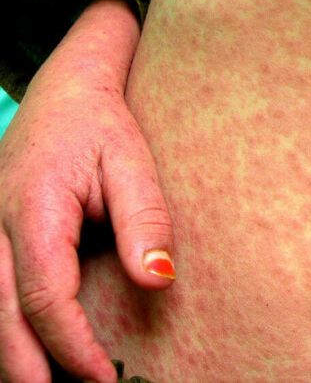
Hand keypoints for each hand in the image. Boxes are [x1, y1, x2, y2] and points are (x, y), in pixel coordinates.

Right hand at [0, 0, 174, 382]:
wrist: (66, 91)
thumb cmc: (100, 125)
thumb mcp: (131, 164)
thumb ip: (144, 221)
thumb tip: (159, 280)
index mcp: (32, 211)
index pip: (44, 297)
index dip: (72, 346)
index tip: (104, 378)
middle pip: (2, 318)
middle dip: (30, 369)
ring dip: (16, 355)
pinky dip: (11, 328)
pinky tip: (35, 350)